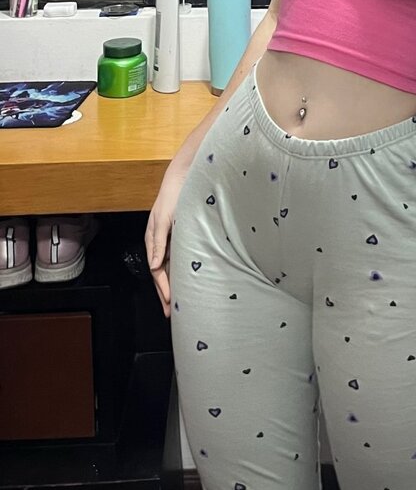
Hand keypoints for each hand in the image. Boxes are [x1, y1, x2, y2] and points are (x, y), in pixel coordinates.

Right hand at [145, 160, 188, 318]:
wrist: (186, 176)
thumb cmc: (173, 195)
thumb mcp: (164, 217)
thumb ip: (159, 241)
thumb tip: (154, 266)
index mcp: (154, 240)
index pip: (157, 271)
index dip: (163, 289)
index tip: (169, 304)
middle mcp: (161, 243)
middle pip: (162, 274)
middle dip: (166, 293)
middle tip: (171, 313)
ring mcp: (171, 240)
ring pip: (170, 268)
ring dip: (173, 285)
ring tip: (179, 302)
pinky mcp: (181, 235)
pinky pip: (179, 258)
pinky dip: (181, 271)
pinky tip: (188, 279)